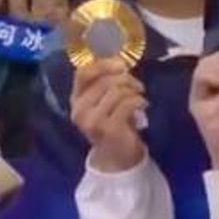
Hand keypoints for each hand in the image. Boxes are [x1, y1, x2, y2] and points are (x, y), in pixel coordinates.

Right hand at [71, 59, 145, 173]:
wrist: (117, 156)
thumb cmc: (112, 123)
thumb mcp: (103, 102)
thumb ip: (105, 83)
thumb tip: (120, 62)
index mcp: (75, 99)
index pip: (83, 73)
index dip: (103, 65)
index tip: (122, 65)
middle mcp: (79, 110)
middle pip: (104, 81)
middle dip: (126, 79)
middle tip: (137, 85)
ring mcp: (92, 121)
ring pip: (116, 91)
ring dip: (133, 90)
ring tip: (139, 96)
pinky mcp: (108, 129)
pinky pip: (126, 103)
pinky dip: (138, 100)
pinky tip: (143, 104)